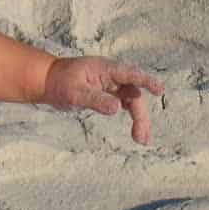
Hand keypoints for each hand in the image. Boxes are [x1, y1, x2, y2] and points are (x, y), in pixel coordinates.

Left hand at [41, 57, 165, 143]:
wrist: (48, 81)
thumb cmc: (60, 83)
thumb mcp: (74, 93)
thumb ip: (95, 100)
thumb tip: (117, 108)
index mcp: (106, 70)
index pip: (131, 74)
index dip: (146, 81)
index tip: (160, 89)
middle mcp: (113, 76)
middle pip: (134, 95)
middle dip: (141, 116)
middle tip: (141, 137)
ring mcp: (112, 85)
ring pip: (132, 102)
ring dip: (139, 119)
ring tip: (142, 140)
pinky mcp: (109, 94)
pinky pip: (126, 105)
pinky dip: (132, 118)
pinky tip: (136, 132)